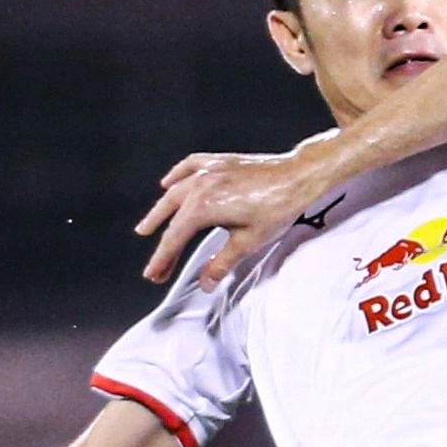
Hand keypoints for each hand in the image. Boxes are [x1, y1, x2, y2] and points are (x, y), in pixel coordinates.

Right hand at [137, 141, 333, 284]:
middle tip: (156, 266)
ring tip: (147, 227)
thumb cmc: (278, 207)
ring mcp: (208, 171)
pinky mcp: (219, 162)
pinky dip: (176, 176)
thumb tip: (206, 283)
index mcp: (203, 207)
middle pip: (172, 218)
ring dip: (160, 211)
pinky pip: (189, 167)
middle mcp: (199, 186)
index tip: (153, 275)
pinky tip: (167, 183)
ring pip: (175, 192)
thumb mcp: (249, 241)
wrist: (298, 175)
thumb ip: (222, 263)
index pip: (175, 238)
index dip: (162, 259)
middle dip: (162, 244)